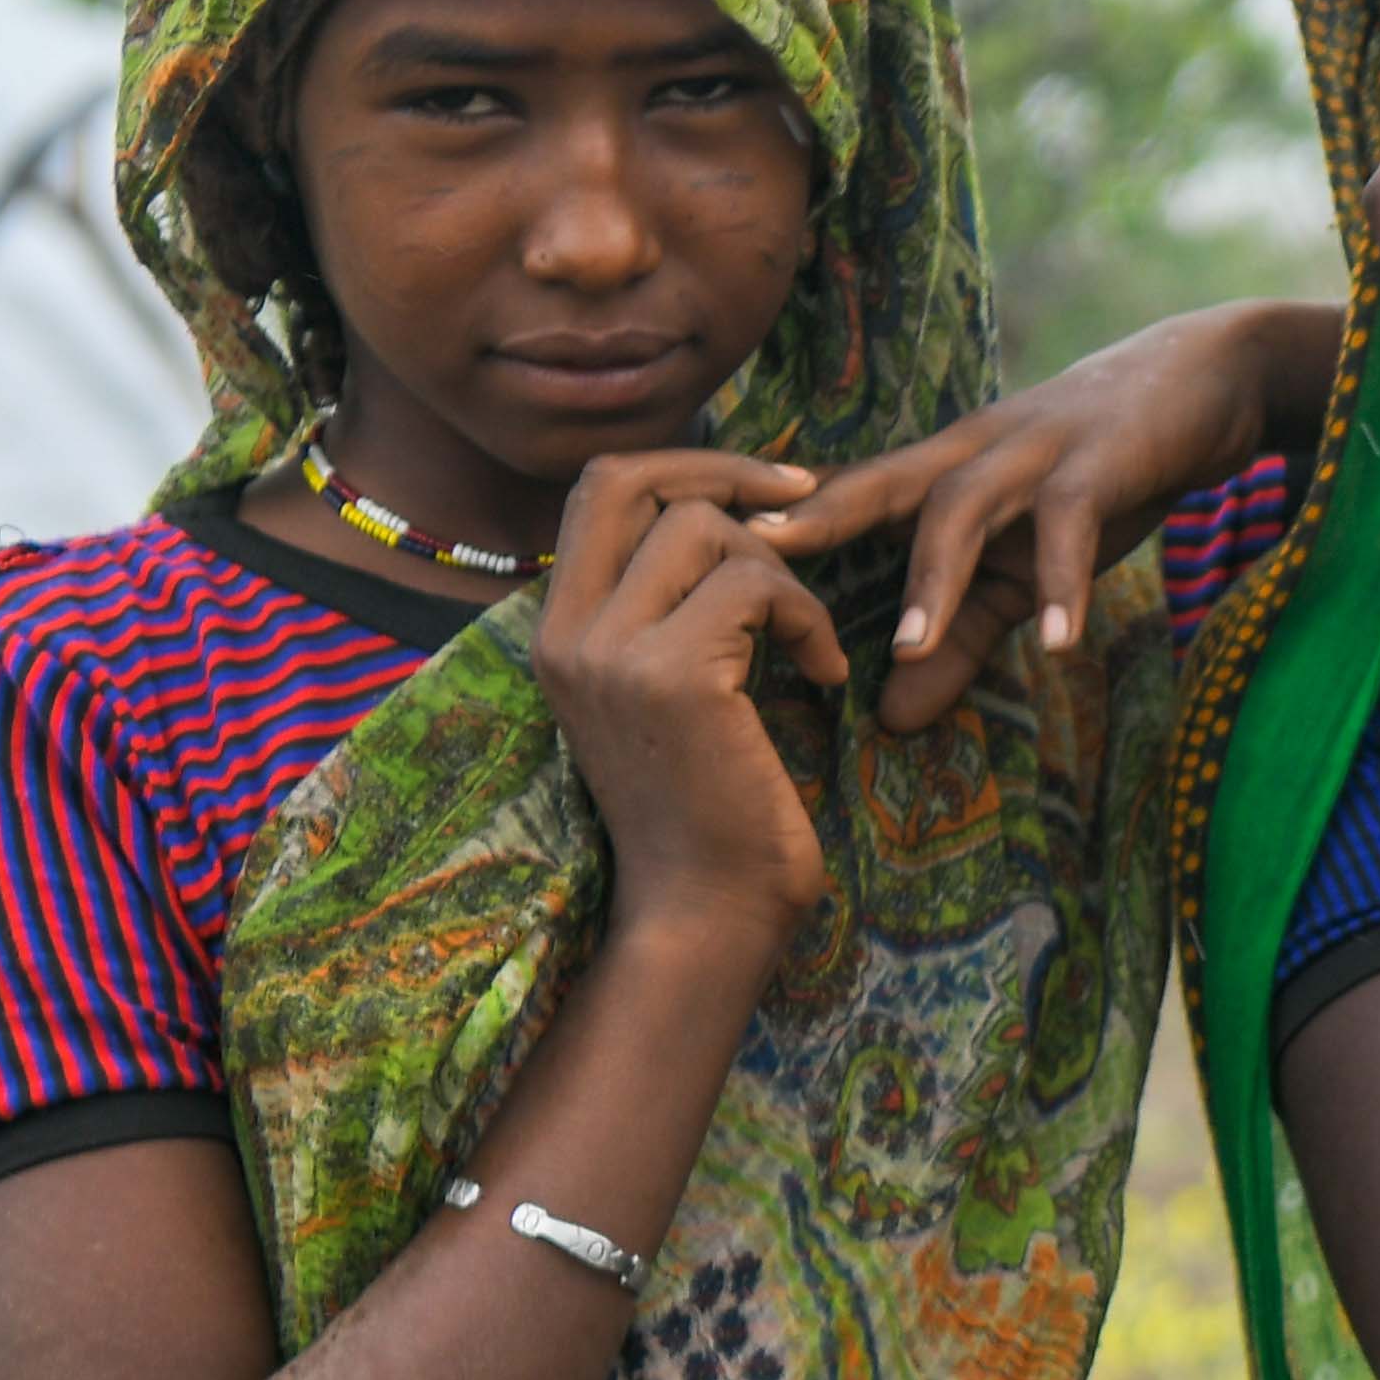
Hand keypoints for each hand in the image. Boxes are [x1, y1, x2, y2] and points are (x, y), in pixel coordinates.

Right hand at [527, 443, 845, 949]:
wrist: (704, 914)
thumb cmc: (709, 813)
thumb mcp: (667, 694)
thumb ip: (668, 609)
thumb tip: (726, 516)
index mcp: (556, 630)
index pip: (599, 489)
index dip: (686, 465)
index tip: (769, 488)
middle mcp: (565, 632)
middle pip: (634, 479)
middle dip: (731, 472)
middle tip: (811, 501)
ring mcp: (610, 651)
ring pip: (707, 529)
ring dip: (784, 571)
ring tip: (806, 643)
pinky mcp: (672, 677)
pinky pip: (758, 587)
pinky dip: (809, 621)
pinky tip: (823, 681)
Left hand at [771, 293, 1333, 732]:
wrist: (1202, 386)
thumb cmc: (1098, 475)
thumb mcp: (1024, 564)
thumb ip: (963, 637)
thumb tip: (894, 721)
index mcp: (942, 470)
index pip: (846, 496)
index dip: (781, 529)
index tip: (705, 569)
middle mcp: (973, 451)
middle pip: (882, 485)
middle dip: (820, 524)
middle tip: (760, 579)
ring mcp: (1036, 451)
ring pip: (964, 505)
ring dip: (937, 576)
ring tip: (913, 647)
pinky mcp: (1103, 463)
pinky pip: (1073, 524)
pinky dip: (1063, 581)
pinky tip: (1060, 642)